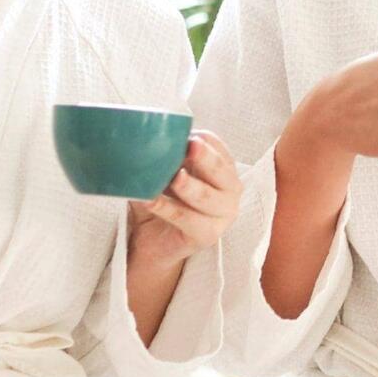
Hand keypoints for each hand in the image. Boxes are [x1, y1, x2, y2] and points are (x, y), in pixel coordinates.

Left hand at [127, 130, 241, 266]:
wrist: (154, 242)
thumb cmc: (164, 201)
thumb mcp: (165, 175)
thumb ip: (165, 159)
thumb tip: (146, 140)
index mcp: (224, 169)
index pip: (219, 148)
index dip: (204, 140)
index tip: (187, 133)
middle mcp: (231, 189)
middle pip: (220, 169)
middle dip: (205, 157)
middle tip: (190, 145)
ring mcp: (224, 214)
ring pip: (206, 196)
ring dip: (189, 186)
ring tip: (174, 178)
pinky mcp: (208, 235)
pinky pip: (186, 218)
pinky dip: (167, 208)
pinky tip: (149, 200)